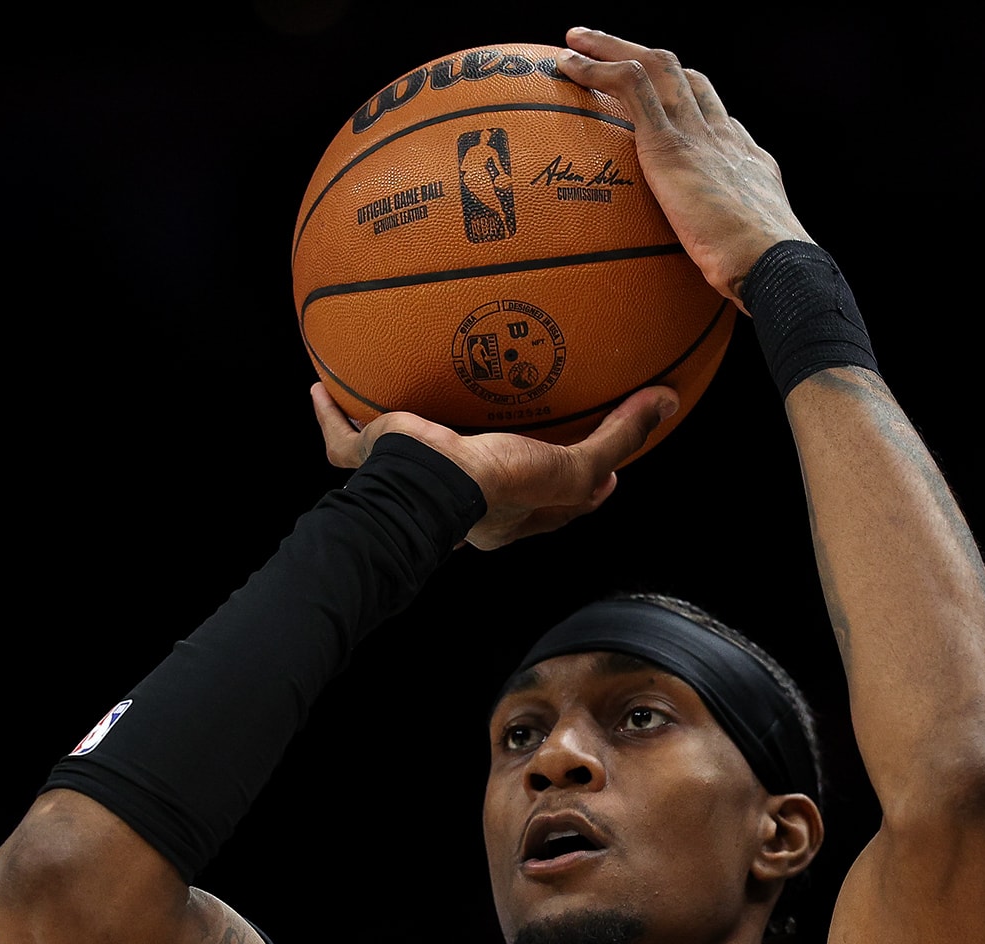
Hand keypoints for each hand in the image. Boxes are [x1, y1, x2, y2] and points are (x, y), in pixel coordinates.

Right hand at [310, 383, 676, 550]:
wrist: (428, 488)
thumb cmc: (495, 487)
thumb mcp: (569, 466)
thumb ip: (617, 438)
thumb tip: (666, 402)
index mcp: (507, 512)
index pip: (551, 503)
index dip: (580, 486)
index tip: (606, 467)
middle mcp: (460, 503)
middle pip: (480, 480)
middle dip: (499, 460)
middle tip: (525, 432)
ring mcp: (412, 481)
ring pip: (406, 458)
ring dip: (405, 437)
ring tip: (416, 405)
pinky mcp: (374, 458)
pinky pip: (343, 438)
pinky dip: (329, 417)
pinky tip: (318, 390)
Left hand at [555, 27, 808, 305]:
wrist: (771, 262)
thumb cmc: (761, 275)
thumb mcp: (744, 252)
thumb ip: (722, 249)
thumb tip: (712, 276)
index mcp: (744, 156)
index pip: (712, 111)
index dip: (683, 96)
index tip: (659, 98)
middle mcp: (723, 132)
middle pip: (683, 75)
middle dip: (644, 54)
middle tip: (606, 47)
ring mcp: (699, 133)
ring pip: (655, 65)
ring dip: (612, 47)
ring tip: (576, 41)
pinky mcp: (672, 143)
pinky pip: (630, 86)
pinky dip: (598, 69)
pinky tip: (570, 67)